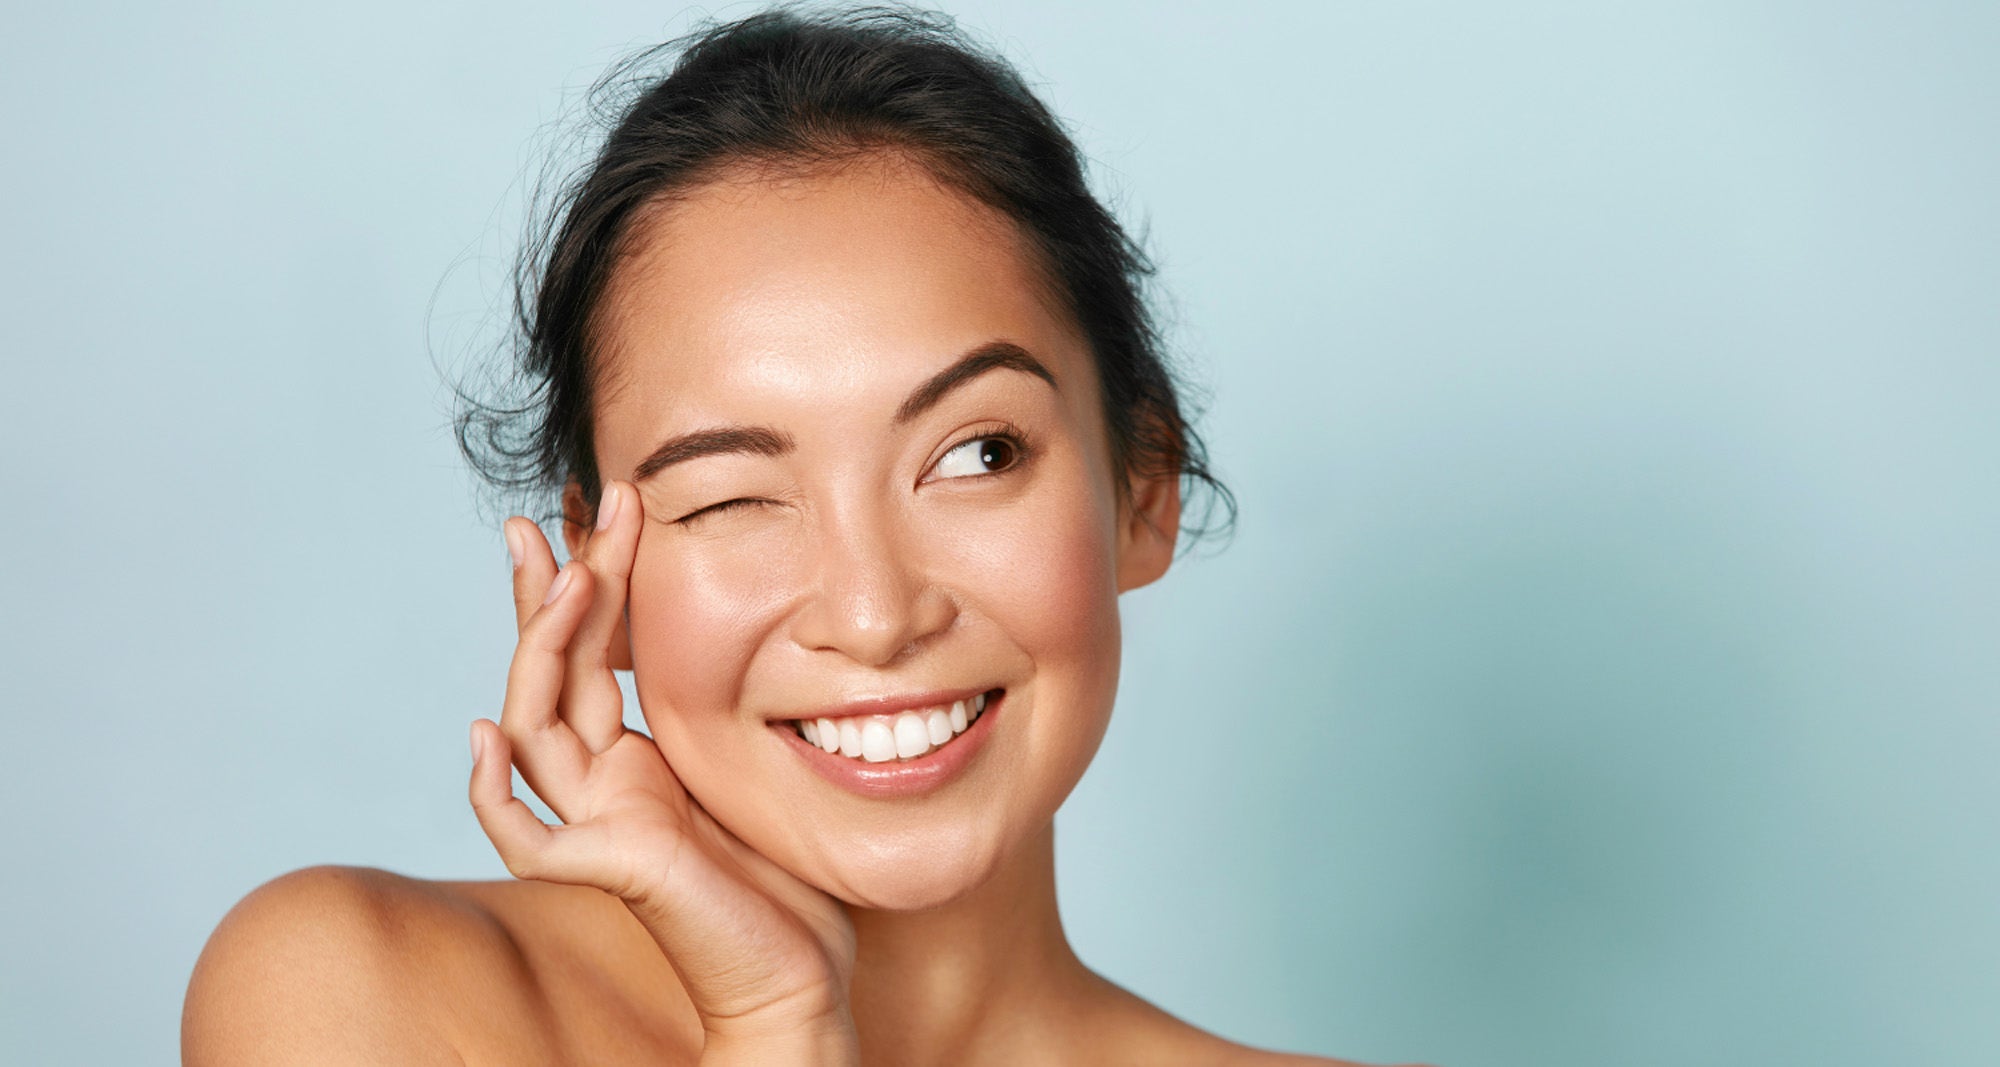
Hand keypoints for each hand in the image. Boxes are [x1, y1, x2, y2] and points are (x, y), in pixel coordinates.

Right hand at [467, 480, 857, 1056]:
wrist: (798, 973)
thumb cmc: (787, 878)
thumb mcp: (759, 760)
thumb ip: (731, 706)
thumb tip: (757, 612)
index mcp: (637, 757)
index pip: (595, 653)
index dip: (591, 582)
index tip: (602, 506)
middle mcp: (605, 783)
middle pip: (555, 671)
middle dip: (555, 590)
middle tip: (552, 511)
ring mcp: (596, 825)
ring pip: (534, 727)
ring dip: (542, 649)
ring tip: (570, 576)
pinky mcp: (603, 869)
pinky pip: (524, 835)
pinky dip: (494, 789)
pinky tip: (487, 734)